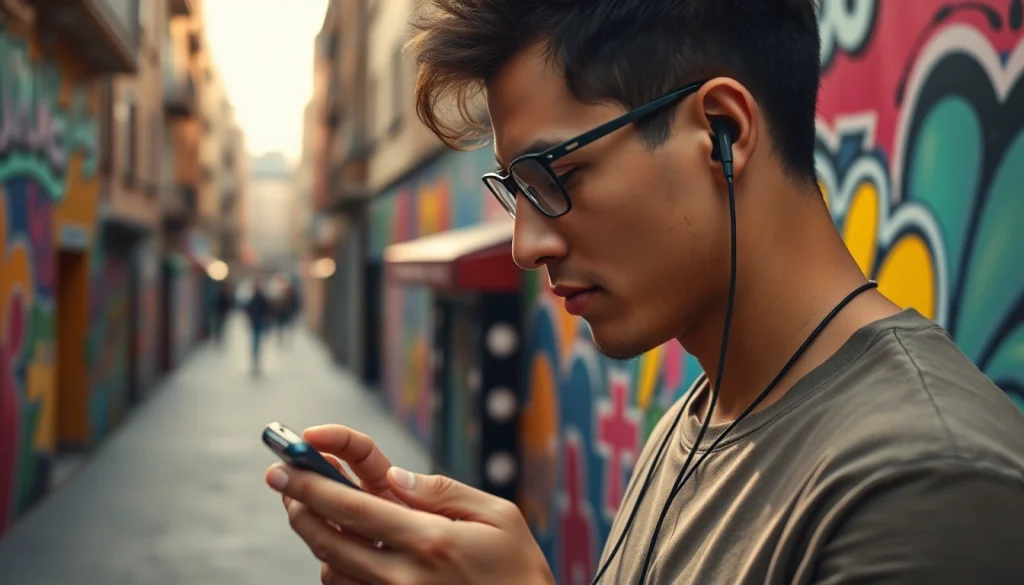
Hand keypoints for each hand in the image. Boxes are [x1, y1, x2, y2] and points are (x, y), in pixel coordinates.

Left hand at [265, 428, 553, 584]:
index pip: (352, 507)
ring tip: (306, 506)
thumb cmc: (518, 566)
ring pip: (331, 568)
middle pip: (328, 538)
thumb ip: (443, 491)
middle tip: (280, 479)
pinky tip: (339, 546)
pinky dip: (334, 566)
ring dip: (312, 534)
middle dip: (297, 504)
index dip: (312, 483)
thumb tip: (395, 477)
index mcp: (430, 540)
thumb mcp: (498, 515)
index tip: (286, 465)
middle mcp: (404, 575)